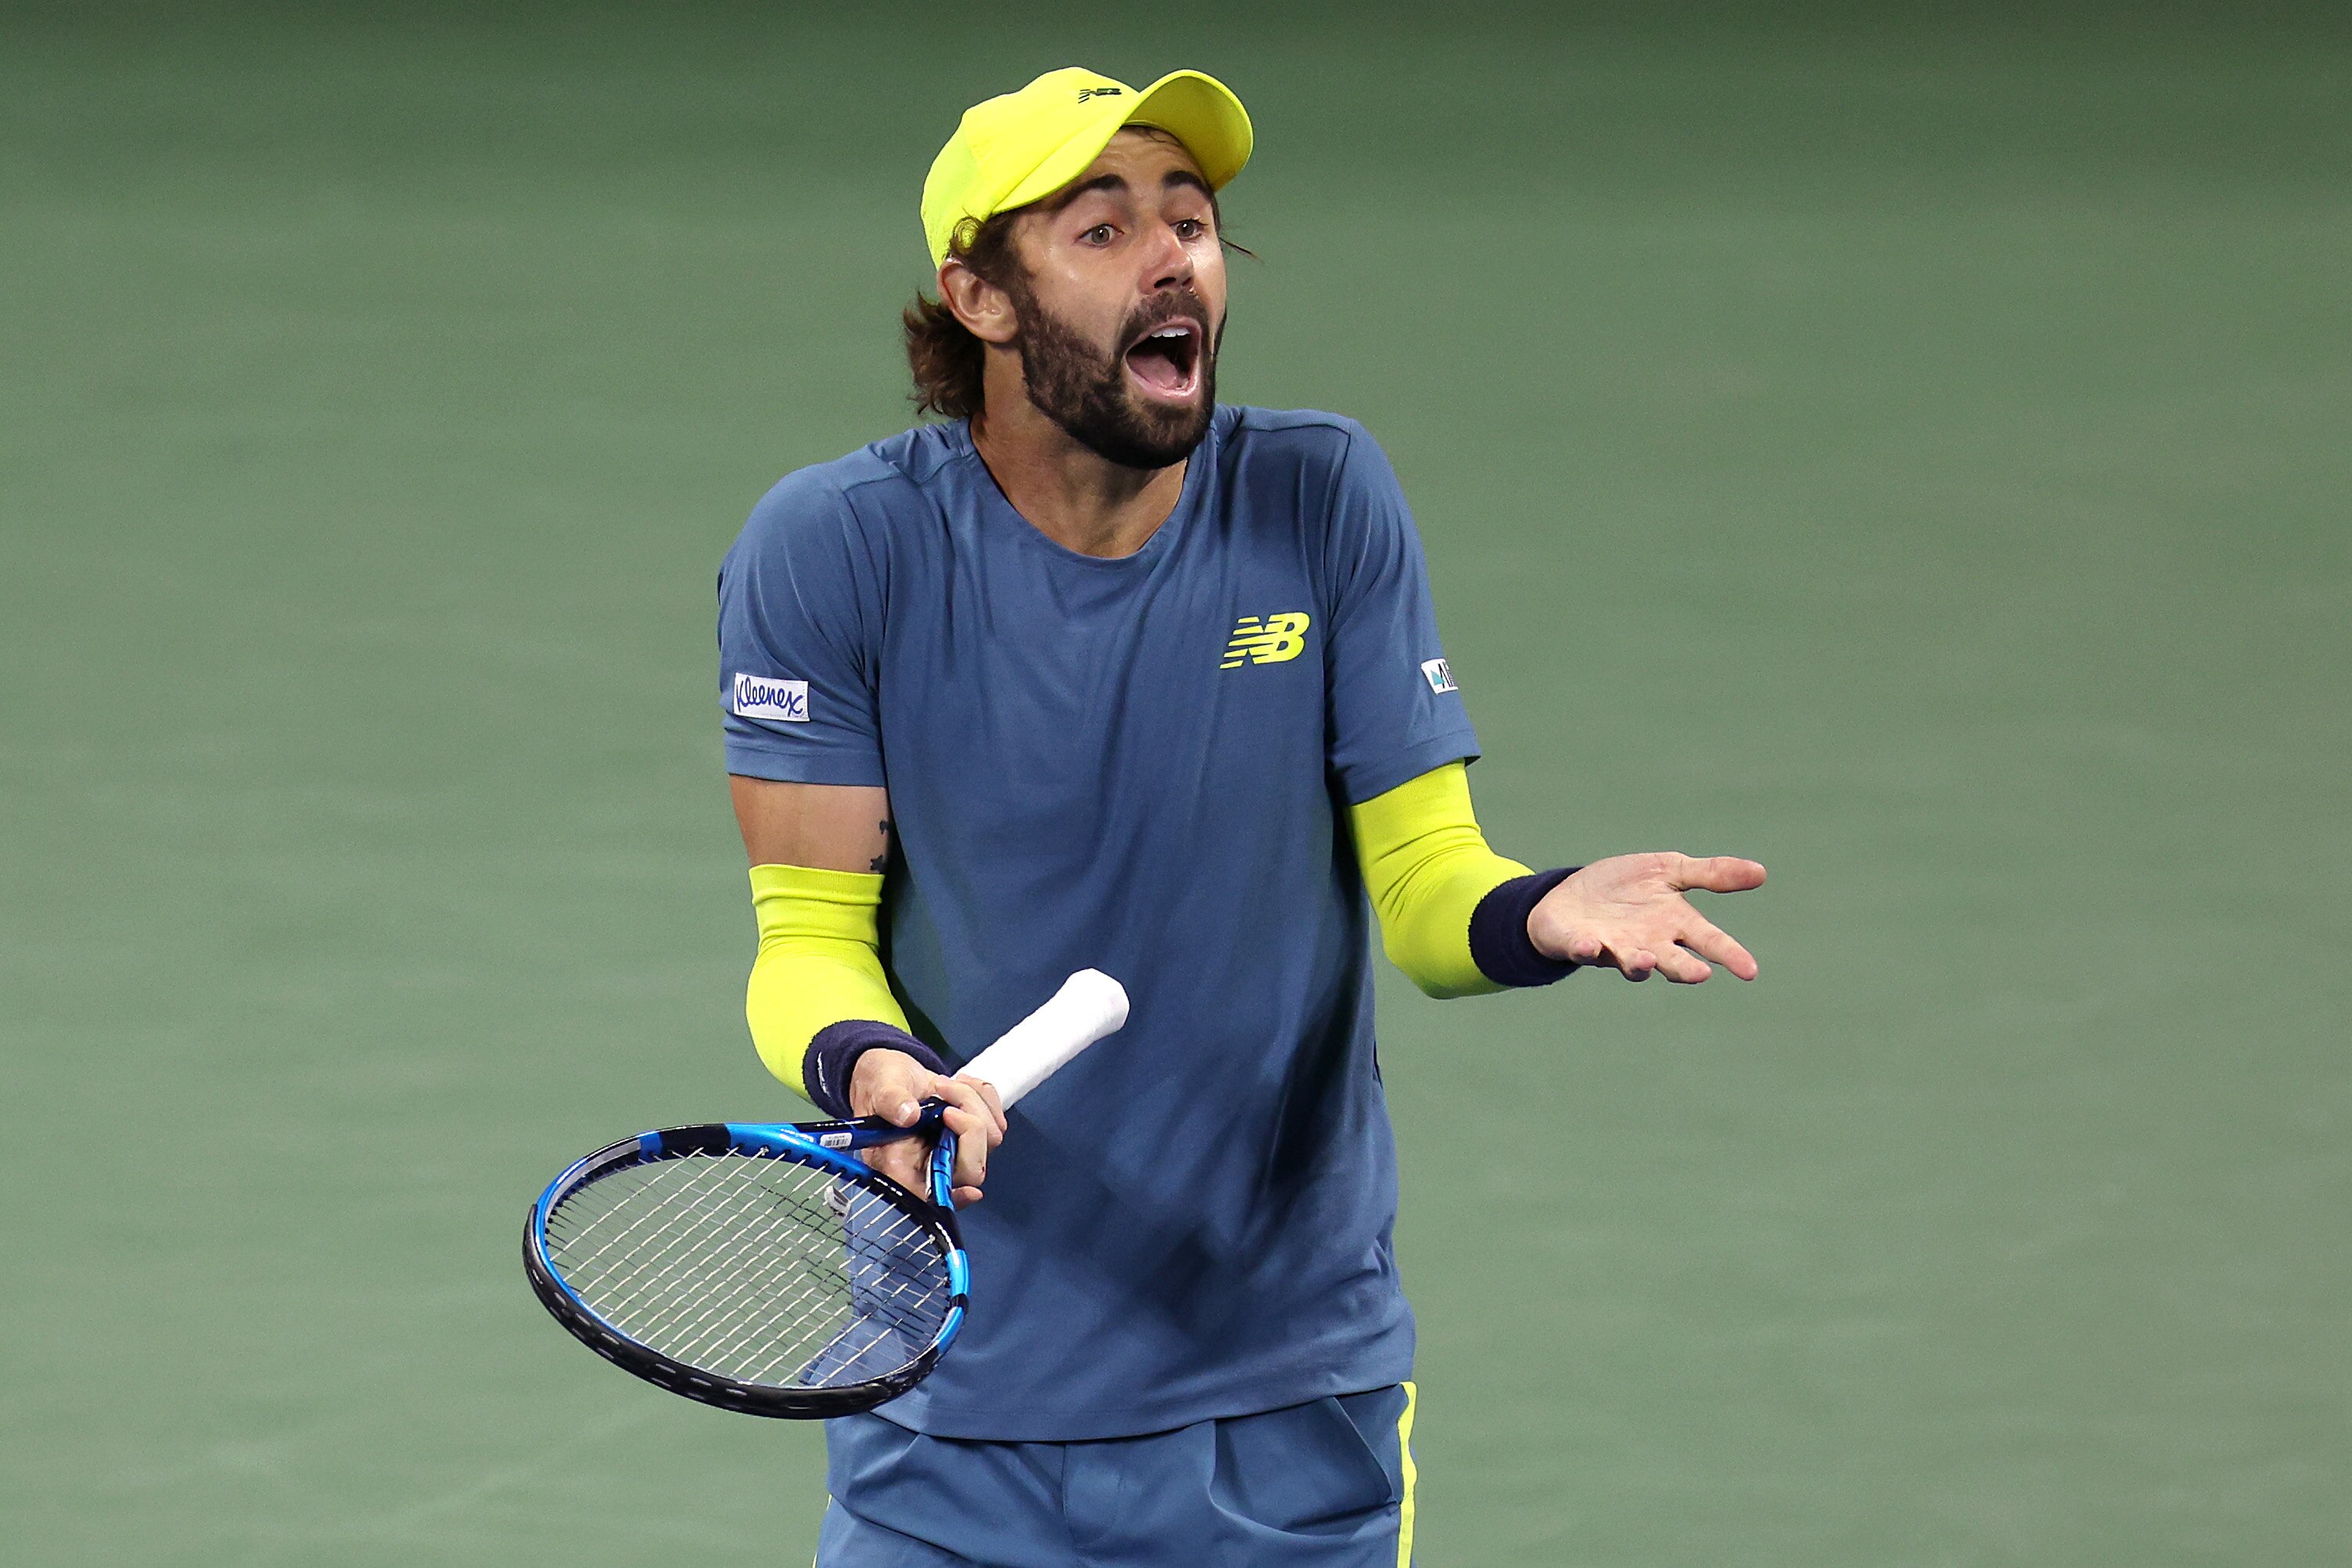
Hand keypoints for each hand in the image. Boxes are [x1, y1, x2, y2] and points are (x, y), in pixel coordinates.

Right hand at [847, 1049, 1006, 1206]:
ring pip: (989, 1140)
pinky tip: (959, 1085)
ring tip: (943, 1084)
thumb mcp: (879, 1088)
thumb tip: (908, 1115)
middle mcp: (929, 1165)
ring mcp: (954, 1152)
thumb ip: (891, 1101)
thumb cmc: (880, 1086)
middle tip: (945, 1094)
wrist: (894, 1074)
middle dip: (970, 1125)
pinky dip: (983, 1097)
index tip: (971, 1190)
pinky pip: (996, 1122)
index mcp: (899, 1165)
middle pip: (972, 1170)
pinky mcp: (970, 1137)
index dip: (954, 1198)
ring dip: (973, 1102)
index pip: (931, 1198)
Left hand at [1527, 853, 1765, 982]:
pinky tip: (1589, 945)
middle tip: (1701, 975)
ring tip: (1644, 960)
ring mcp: (1614, 947)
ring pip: (1630, 962)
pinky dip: (1586, 950)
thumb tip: (1762, 872)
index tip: (1750, 971)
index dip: (1729, 954)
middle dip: (1684, 969)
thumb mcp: (1670, 870)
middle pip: (1671, 960)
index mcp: (1674, 924)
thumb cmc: (1627, 887)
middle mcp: (1648, 943)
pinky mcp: (1580, 944)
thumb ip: (1711, 874)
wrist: (1573, 895)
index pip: (1708, 940)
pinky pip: (1583, 951)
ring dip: (1637, 964)